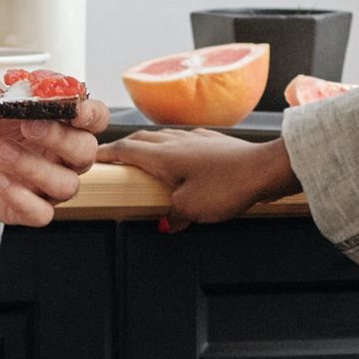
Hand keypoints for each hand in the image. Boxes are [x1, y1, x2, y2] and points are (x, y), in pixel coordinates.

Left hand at [0, 78, 110, 226]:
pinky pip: (41, 213)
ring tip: (1, 151)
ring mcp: (50, 185)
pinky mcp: (31, 209)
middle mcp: (65, 156)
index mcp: (64, 123)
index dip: (92, 114)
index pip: (96, 118)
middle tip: (28, 126)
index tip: (75, 110)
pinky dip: (21, 198)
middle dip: (60, 138)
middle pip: (86, 152)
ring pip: (66, 185)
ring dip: (35, 167)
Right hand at [113, 127, 297, 224]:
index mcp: (164, 155)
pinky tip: (181, 158)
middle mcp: (177, 141)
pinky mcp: (215, 142)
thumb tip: (167, 221)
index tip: (93, 156)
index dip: (107, 154)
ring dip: (148, 146)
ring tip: (143, 158)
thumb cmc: (229, 185)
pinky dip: (173, 148)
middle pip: (141, 139)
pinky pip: (185, 141)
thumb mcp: (191, 209)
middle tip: (113, 157)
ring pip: (163, 137)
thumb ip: (172, 215)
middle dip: (124, 147)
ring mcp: (197, 139)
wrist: (266, 168)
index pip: (126, 150)